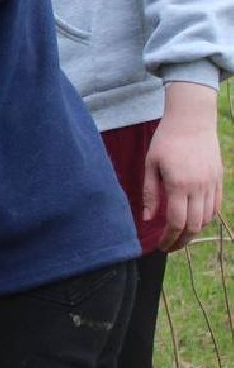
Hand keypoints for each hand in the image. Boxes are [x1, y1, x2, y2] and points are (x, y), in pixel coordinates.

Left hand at [143, 82, 224, 251]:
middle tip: (170, 247)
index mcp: (179, 185)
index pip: (176, 222)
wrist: (192, 121)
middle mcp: (199, 188)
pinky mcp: (219, 180)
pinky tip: (194, 221)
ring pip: (207, 218)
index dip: (169, 238)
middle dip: (181, 241)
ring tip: (180, 236)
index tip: (161, 246)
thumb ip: (150, 193)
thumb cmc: (166, 141)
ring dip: (194, 231)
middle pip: (193, 225)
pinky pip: (215, 207)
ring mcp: (212, 184)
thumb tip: (147, 219)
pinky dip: (206, 218)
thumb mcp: (151, 165)